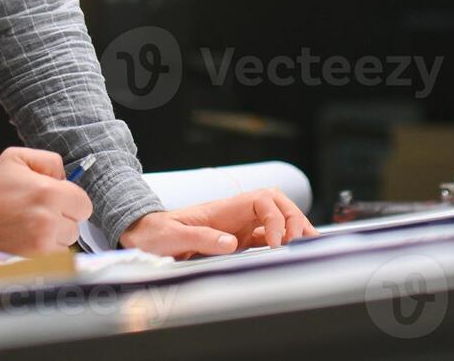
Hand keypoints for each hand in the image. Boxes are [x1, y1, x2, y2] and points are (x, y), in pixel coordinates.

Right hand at [0, 147, 91, 254]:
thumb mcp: (18, 157)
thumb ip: (49, 160)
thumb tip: (66, 177)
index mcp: (49, 193)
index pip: (84, 204)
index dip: (72, 200)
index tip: (59, 199)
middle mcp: (49, 220)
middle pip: (78, 224)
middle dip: (65, 217)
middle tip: (44, 211)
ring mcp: (41, 242)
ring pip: (68, 241)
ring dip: (57, 234)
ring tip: (35, 224)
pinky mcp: (33, 258)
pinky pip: (56, 254)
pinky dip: (48, 247)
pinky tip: (31, 236)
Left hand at [119, 188, 317, 258]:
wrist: (145, 238)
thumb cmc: (155, 234)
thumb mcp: (171, 236)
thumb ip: (200, 238)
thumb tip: (231, 243)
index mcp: (223, 208)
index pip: (261, 200)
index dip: (275, 218)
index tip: (276, 243)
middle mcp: (235, 214)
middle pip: (276, 204)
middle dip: (294, 218)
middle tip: (300, 243)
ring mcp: (239, 227)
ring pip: (276, 219)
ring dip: (294, 228)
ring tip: (308, 245)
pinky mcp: (239, 242)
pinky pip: (267, 238)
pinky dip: (284, 243)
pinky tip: (292, 254)